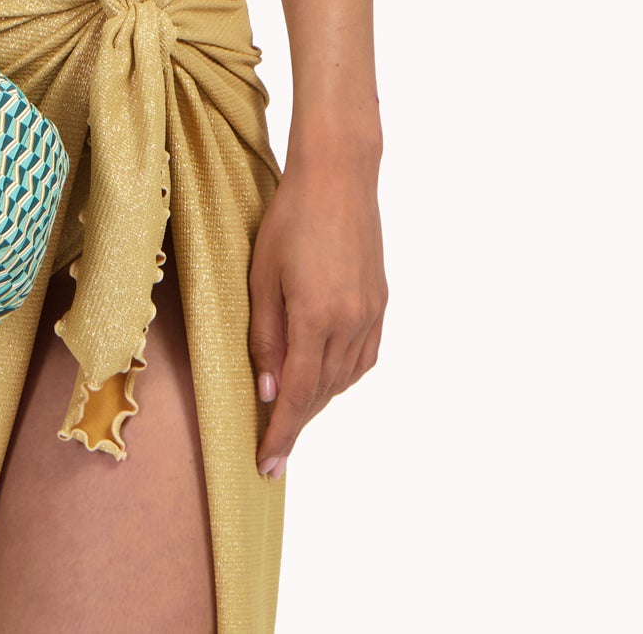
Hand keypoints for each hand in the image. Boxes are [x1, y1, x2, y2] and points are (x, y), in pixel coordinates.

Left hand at [247, 143, 386, 477]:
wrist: (339, 176)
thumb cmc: (290, 218)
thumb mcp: (262, 275)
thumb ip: (266, 337)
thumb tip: (270, 391)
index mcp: (316, 317)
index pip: (298, 395)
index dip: (282, 434)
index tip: (267, 465)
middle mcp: (350, 323)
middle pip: (322, 393)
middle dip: (297, 424)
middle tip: (273, 452)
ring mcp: (371, 314)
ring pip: (344, 379)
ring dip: (318, 401)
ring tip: (292, 415)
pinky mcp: (381, 303)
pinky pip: (363, 358)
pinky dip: (342, 376)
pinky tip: (325, 378)